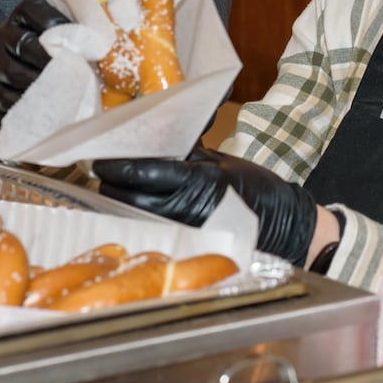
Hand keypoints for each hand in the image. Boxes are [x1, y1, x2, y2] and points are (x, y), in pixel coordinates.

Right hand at [0, 0, 70, 114]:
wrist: (32, 68)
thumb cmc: (61, 48)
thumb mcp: (69, 31)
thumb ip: (80, 31)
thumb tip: (104, 42)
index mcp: (23, 13)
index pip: (35, 11)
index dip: (57, 26)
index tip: (78, 42)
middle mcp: (3, 32)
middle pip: (22, 44)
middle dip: (50, 60)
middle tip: (73, 72)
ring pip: (11, 71)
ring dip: (39, 83)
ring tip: (62, 90)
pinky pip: (3, 97)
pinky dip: (25, 102)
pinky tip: (43, 104)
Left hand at [91, 149, 318, 264]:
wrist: (284, 226)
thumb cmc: (257, 190)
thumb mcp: (220, 161)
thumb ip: (185, 154)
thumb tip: (150, 143)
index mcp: (195, 180)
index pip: (141, 172)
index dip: (115, 164)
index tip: (98, 156)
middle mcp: (184, 207)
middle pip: (126, 197)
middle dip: (110, 183)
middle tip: (103, 166)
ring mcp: (182, 227)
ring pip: (132, 214)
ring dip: (118, 200)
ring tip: (113, 184)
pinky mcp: (184, 240)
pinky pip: (148, 225)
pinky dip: (135, 213)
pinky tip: (132, 203)